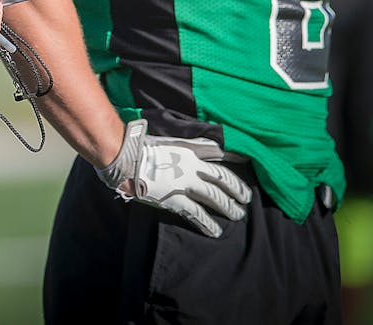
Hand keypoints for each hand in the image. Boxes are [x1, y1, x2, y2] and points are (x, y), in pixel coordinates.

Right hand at [94, 118, 251, 237]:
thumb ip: (188, 145)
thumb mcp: (170, 141)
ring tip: (238, 215)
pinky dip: (207, 224)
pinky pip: (196, 215)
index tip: (247, 164)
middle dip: (237, 191)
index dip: (235, 161)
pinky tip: (215, 231)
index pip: (219, 156)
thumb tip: (203, 146)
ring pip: (214, 198)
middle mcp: (192, 168)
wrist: (125, 159)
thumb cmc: (143, 146)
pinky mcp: (175, 201)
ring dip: (228, 207)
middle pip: (222, 180)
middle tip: (246, 199)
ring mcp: (185, 185)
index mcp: (191, 151)